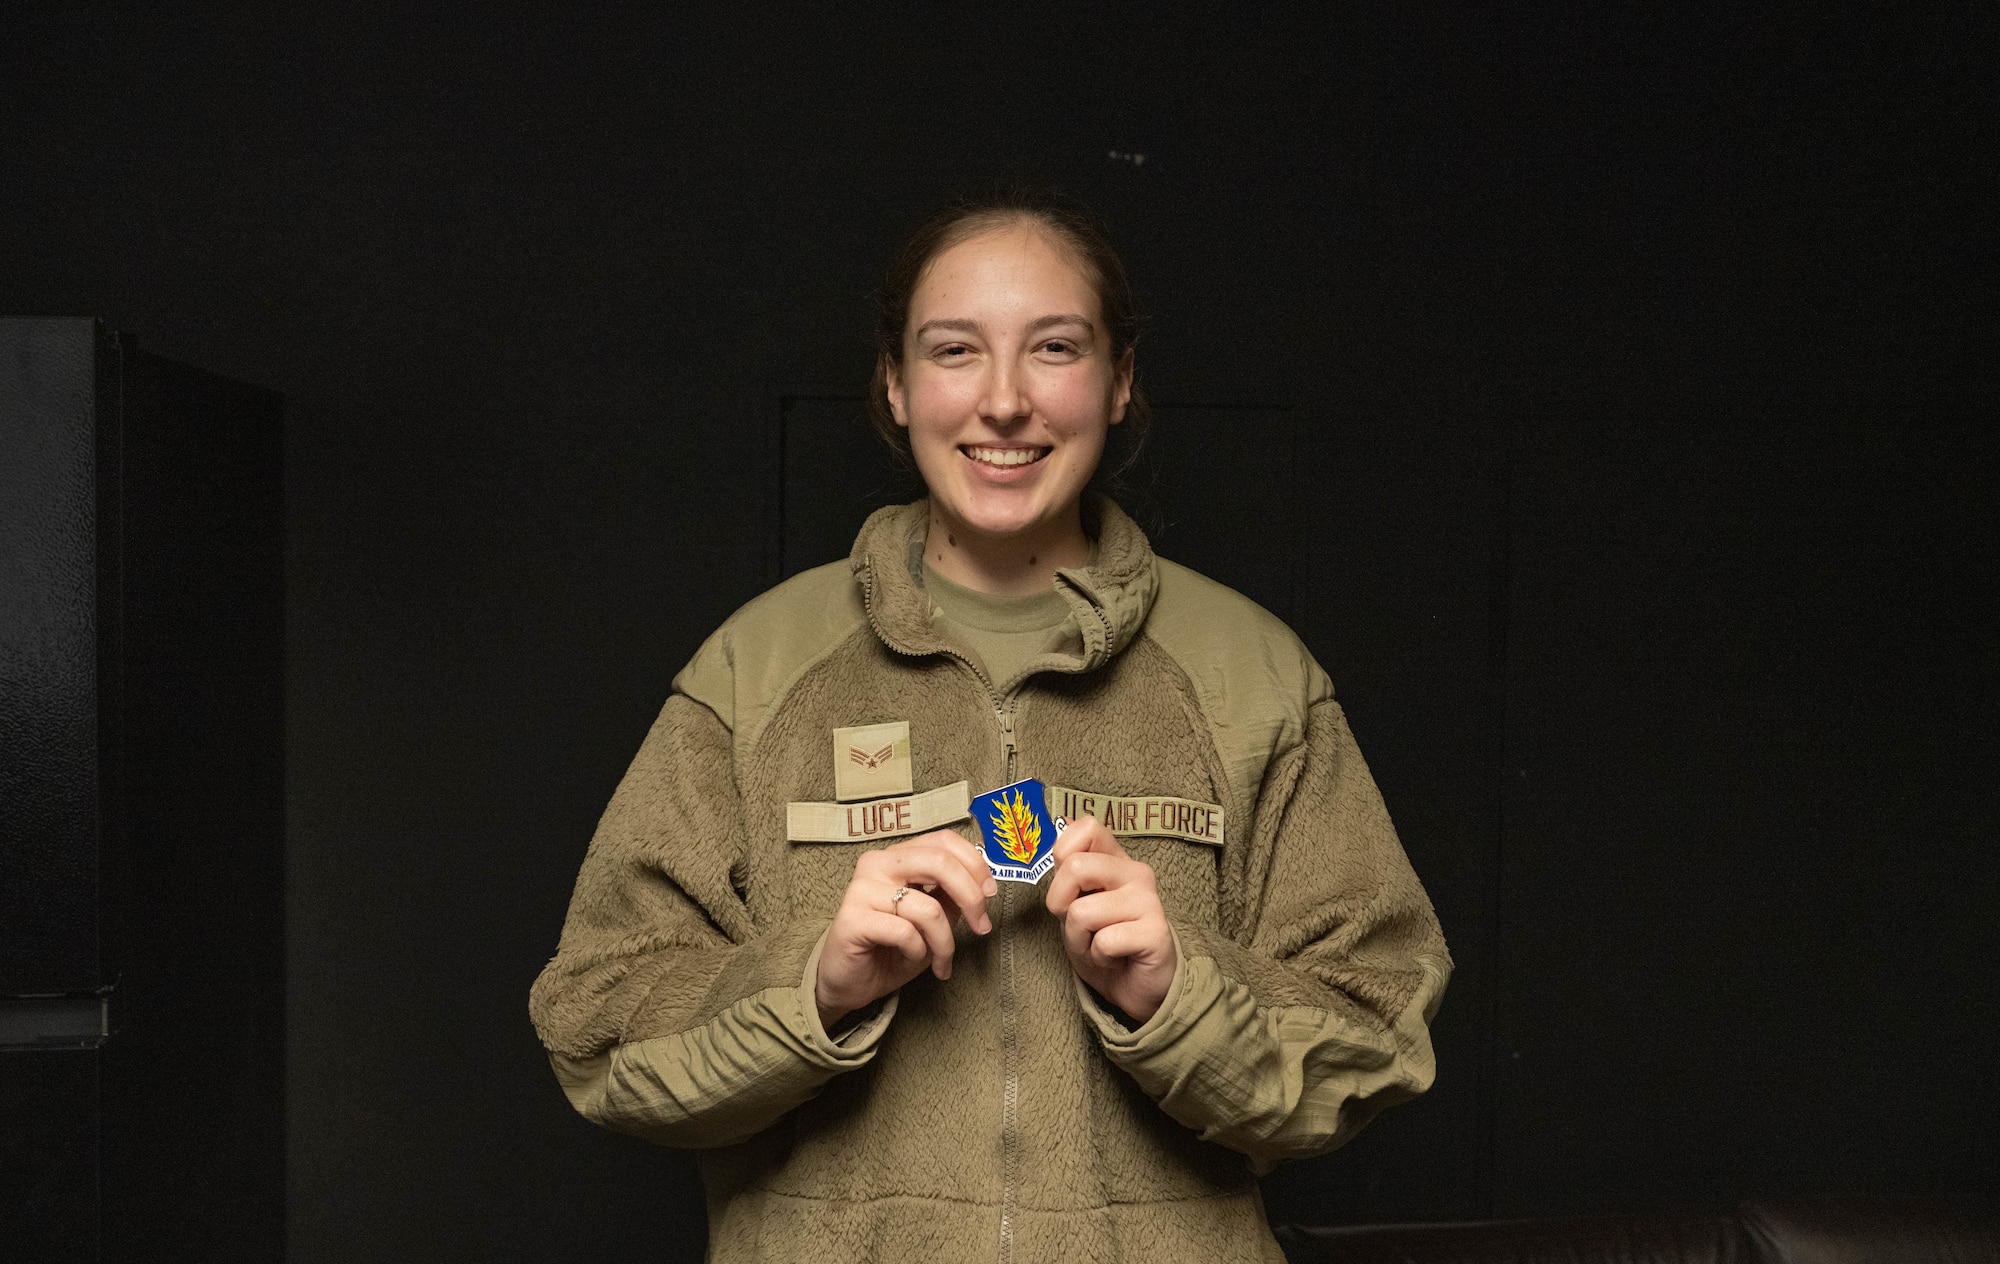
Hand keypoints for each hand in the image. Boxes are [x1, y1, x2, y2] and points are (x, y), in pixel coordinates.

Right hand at [815, 830, 996, 1030]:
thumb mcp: (932, 918)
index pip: (943, 841)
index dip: (974, 864)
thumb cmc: (892, 947)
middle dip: (971, 897)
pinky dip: (918, 951)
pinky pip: (905, 932)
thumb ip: (951, 896)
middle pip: (939, 863)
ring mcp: (861, 889)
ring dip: (945, 942)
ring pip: (928, 908)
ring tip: (941, 960)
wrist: (849, 981)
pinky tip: (910, 958)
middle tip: (981, 927)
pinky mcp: (852, 918)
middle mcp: (877, 863)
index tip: (990, 893)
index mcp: (898, 856)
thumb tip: (982, 884)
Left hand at [1045, 817, 1176, 1023]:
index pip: (1087, 827)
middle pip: (1075, 867)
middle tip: (1078, 925)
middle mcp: (1135, 873)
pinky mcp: (1155, 932)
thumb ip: (1069, 870)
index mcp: (1115, 860)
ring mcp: (1148, 901)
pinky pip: (1103, 941)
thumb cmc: (1105, 942)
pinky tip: (1115, 958)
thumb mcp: (1076, 904)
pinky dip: (1098, 956)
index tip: (1068, 886)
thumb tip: (1062, 825)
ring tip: (1099, 946)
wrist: (1137, 986)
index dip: (1062, 855)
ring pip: (1082, 912)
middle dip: (1060, 905)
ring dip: (1079, 940)